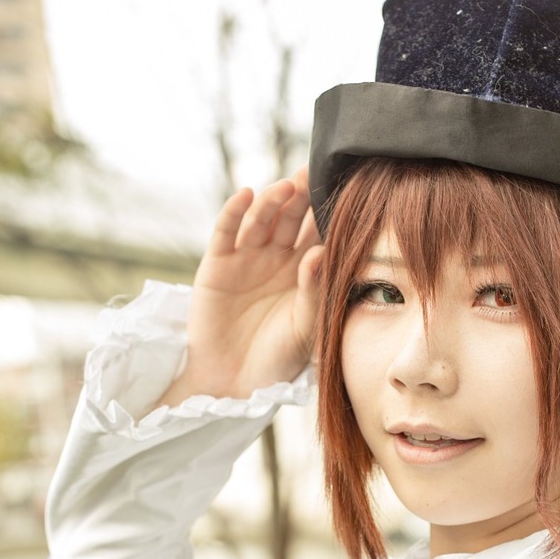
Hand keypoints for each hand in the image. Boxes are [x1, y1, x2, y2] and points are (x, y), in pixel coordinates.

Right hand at [159, 168, 322, 405]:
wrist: (233, 383)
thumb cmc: (277, 359)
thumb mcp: (304, 327)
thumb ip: (313, 291)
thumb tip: (321, 252)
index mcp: (303, 272)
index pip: (317, 234)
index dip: (326, 214)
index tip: (342, 191)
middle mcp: (276, 259)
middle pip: (290, 219)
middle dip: (301, 197)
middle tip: (313, 175)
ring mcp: (246, 258)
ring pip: (261, 219)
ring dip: (272, 201)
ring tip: (286, 188)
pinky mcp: (217, 263)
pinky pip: (226, 231)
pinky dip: (235, 211)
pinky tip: (247, 195)